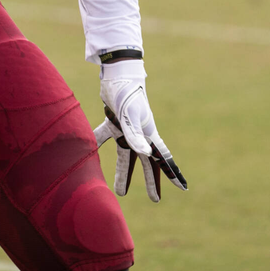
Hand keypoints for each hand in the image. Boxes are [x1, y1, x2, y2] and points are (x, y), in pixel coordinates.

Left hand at [92, 59, 186, 201]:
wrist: (117, 71)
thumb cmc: (126, 92)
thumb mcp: (129, 116)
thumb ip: (135, 135)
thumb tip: (146, 155)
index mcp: (148, 133)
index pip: (163, 157)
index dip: (172, 173)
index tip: (184, 188)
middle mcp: (139, 133)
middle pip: (146, 162)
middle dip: (150, 181)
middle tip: (155, 200)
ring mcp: (126, 127)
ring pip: (125, 155)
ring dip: (123, 172)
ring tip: (120, 192)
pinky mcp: (113, 120)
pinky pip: (104, 135)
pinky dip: (97, 142)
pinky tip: (86, 154)